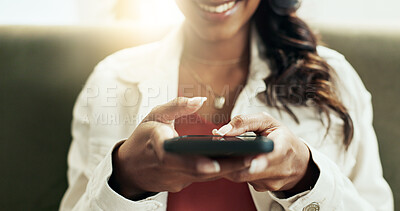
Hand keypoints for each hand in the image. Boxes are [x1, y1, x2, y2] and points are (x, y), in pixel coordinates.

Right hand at [109, 97, 250, 199]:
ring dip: (226, 170)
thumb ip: (177, 106)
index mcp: (157, 144)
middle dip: (224, 166)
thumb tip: (200, 100)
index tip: (213, 164)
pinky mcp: (179, 184)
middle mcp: (166, 166)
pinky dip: (216, 172)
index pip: (173, 157)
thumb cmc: (142, 138)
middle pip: (198, 170)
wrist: (128, 167)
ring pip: (203, 177)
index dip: (194, 163)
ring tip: (250, 160)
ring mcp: (173, 178)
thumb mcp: (154, 116)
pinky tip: (235, 164)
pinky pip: (200, 179)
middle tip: (249, 159)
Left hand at [212, 112, 319, 195]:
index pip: (274, 156)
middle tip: (218, 148)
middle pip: (250, 169)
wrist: (299, 162)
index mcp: (284, 148)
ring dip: (231, 163)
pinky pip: (243, 179)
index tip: (248, 158)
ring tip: (224, 150)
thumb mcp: (268, 122)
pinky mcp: (262, 188)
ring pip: (242, 175)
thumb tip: (223, 131)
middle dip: (232, 160)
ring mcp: (271, 182)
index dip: (260, 160)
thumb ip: (245, 122)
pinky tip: (233, 159)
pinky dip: (236, 169)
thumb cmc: (283, 139)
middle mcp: (280, 169)